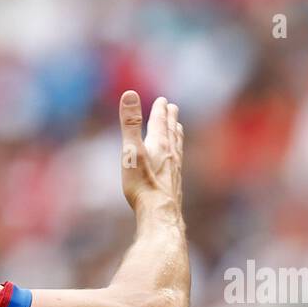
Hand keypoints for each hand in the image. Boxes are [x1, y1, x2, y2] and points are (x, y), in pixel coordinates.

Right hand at [118, 91, 183, 219]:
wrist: (159, 213)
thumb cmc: (142, 184)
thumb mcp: (131, 150)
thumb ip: (130, 123)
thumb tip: (129, 93)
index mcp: (158, 145)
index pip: (160, 123)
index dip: (160, 111)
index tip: (162, 100)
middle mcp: (169, 155)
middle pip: (171, 133)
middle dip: (170, 120)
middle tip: (173, 108)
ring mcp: (174, 171)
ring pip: (176, 148)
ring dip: (176, 136)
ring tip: (178, 129)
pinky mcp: (174, 185)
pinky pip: (177, 165)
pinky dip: (176, 157)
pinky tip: (176, 163)